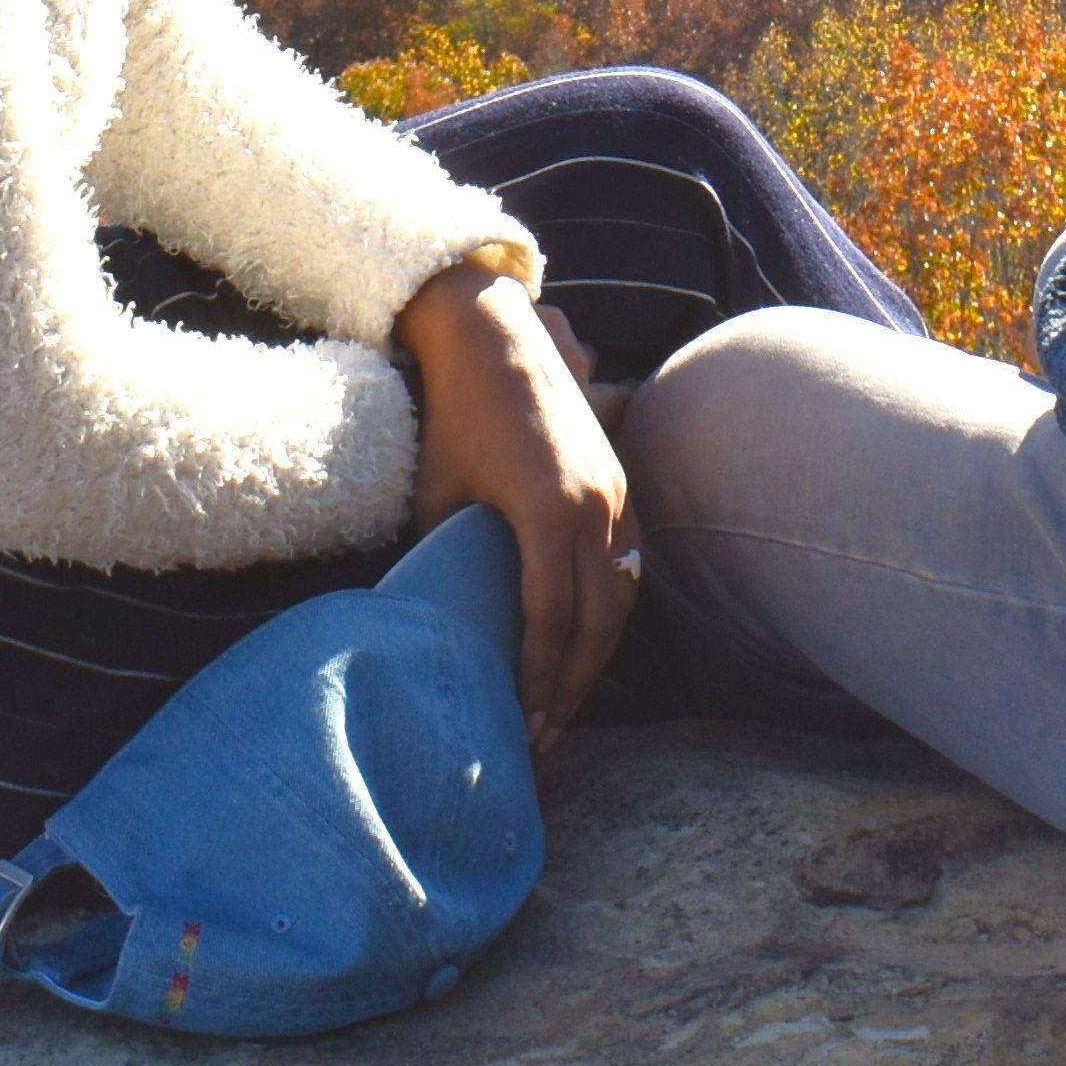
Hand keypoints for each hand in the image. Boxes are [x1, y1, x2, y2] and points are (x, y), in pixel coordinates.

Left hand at [395, 246, 638, 744]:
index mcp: (549, 511)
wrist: (492, 334)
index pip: (552, 620)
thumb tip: (443, 627)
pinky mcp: (618, 479)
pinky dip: (610, 605)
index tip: (525, 723)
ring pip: (622, 592)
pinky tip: (585, 636)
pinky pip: (626, 558)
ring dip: (599, 649)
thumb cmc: (454, 415)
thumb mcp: (439, 496)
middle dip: (576, 683)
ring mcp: (615, 489)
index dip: (540, 679)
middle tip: (548, 731)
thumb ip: (450, 562)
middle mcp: (596, 504)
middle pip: (599, 619)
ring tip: (568, 695)